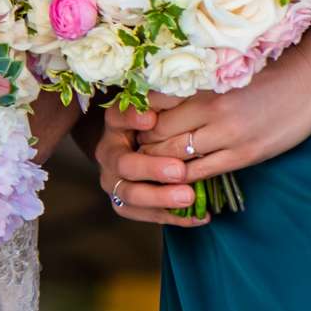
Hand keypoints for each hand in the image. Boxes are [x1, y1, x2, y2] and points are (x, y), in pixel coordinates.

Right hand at [94, 104, 200, 227]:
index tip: (152, 119)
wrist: (135, 145)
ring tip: (189, 197)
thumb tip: (178, 93)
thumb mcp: (157, 105)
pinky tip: (201, 216)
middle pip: (124, 164)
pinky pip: (148, 215)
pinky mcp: (127, 205)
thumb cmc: (156, 120)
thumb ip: (165, 99)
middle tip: (179, 170)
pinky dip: (175, 217)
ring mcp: (115, 183)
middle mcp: (109, 154)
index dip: (132, 119)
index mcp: (114, 124)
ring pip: (131, 196)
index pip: (118, 118)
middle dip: (152, 169)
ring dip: (161, 198)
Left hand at [137, 52, 310, 183]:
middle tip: (133, 145)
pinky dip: (184, 176)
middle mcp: (212, 110)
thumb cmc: (271, 66)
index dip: (138, 115)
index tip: (131, 120)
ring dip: (159, 162)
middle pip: (160, 133)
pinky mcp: (245, 155)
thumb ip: (196, 80)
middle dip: (143, 142)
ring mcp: (229, 136)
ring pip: (176, 157)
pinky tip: (175, 176)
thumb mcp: (227, 66)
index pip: (154, 104)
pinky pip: (203, 172)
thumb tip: (160, 89)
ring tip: (150, 161)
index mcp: (205, 83)